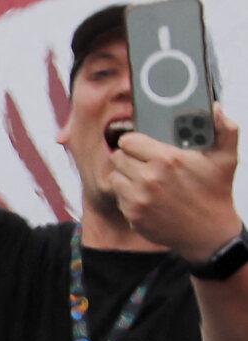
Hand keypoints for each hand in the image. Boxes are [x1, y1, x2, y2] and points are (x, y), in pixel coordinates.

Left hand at [113, 107, 242, 259]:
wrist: (208, 231)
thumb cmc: (216, 192)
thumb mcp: (227, 157)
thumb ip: (224, 128)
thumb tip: (215, 109)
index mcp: (167, 159)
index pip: (129, 141)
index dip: (134, 141)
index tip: (140, 144)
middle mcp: (149, 178)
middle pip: (118, 157)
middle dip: (129, 157)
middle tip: (142, 161)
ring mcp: (138, 198)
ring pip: (115, 177)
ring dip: (125, 176)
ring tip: (143, 177)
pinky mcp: (133, 215)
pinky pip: (118, 197)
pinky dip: (127, 195)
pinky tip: (144, 194)